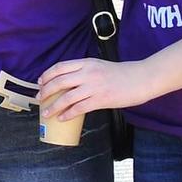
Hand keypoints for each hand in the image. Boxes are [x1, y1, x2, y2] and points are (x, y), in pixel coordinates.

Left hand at [37, 57, 156, 123]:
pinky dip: (68, 114)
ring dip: (53, 107)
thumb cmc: (122, 73)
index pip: (60, 67)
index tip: (40, 82)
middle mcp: (88, 73)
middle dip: (46, 91)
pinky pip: (79, 108)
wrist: (141, 78)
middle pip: (59, 82)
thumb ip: (84, 71)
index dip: (47, 75)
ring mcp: (94, 86)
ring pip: (66, 97)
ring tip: (46, 113)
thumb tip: (69, 82)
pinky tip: (62, 118)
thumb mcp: (99, 65)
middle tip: (40, 99)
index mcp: (86, 63)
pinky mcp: (101, 99)